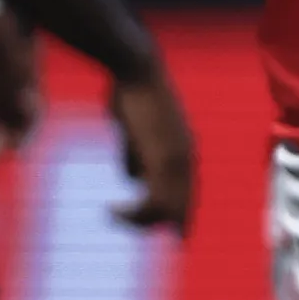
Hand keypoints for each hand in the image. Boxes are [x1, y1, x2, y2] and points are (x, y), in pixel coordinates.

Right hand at [107, 64, 197, 232]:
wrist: (138, 71)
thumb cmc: (133, 95)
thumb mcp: (136, 133)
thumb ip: (137, 157)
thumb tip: (134, 180)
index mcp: (184, 155)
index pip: (186, 198)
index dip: (173, 218)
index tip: (151, 229)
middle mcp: (186, 161)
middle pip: (179, 209)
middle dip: (153, 224)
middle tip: (121, 220)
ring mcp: (177, 160)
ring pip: (167, 210)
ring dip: (138, 221)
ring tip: (113, 214)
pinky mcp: (162, 158)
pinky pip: (154, 201)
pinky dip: (134, 214)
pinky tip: (112, 209)